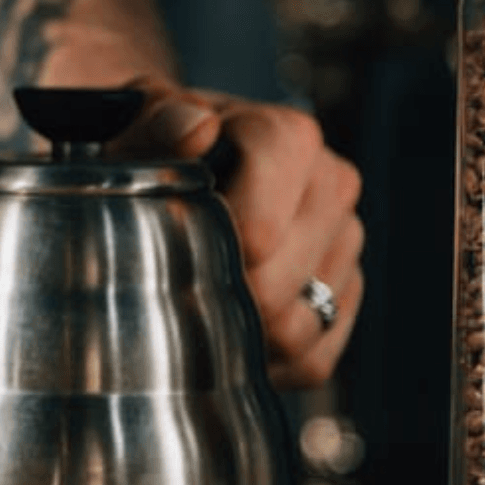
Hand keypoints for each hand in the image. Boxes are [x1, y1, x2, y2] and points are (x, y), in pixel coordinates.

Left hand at [118, 76, 363, 388]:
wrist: (174, 169)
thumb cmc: (151, 149)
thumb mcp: (136, 127)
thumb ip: (154, 125)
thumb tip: (195, 129)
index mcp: (288, 137)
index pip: (261, 228)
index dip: (212, 256)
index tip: (176, 249)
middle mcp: (331, 184)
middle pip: (275, 286)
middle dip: (218, 296)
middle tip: (171, 283)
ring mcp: (345, 241)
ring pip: (297, 329)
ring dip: (238, 334)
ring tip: (195, 301)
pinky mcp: (348, 293)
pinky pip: (313, 358)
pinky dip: (265, 360)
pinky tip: (228, 326)